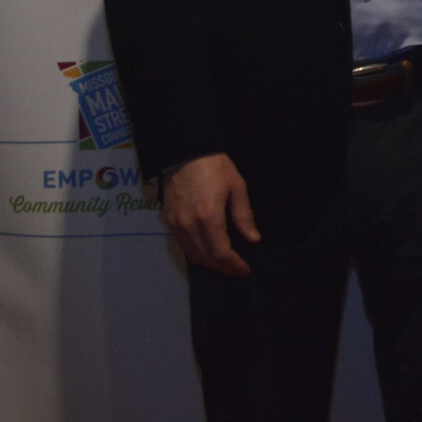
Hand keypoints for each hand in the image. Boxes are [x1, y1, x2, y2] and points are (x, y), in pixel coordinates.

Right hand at [162, 152, 258, 276]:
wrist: (185, 152)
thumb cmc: (215, 167)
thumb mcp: (237, 187)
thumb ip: (244, 216)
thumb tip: (253, 239)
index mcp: (209, 217)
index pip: (220, 253)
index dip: (233, 265)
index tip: (245, 269)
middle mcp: (189, 225)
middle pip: (205, 259)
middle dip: (223, 268)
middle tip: (237, 270)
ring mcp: (176, 224)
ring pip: (192, 255)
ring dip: (209, 264)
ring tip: (225, 264)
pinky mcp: (168, 220)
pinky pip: (183, 245)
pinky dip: (196, 253)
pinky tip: (208, 251)